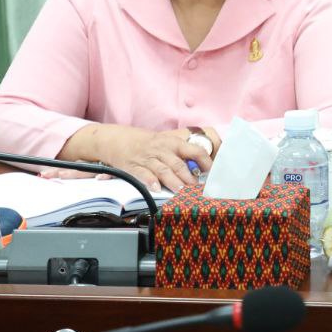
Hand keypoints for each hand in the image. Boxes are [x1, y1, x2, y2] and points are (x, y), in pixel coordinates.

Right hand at [97, 128, 214, 191]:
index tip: (213, 175)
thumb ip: (182, 156)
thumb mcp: (167, 144)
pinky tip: (157, 188)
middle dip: (189, 178)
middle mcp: (163, 150)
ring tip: (182, 192)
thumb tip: (202, 170)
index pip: (195, 151)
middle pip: (179, 165)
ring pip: (164, 170)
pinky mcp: (134, 166)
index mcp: (174, 143)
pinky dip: (150, 181)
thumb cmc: (149, 144)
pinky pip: (144, 174)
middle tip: (198, 190)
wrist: (118, 139)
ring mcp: (148, 158)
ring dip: (174, 181)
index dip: (206, 163)